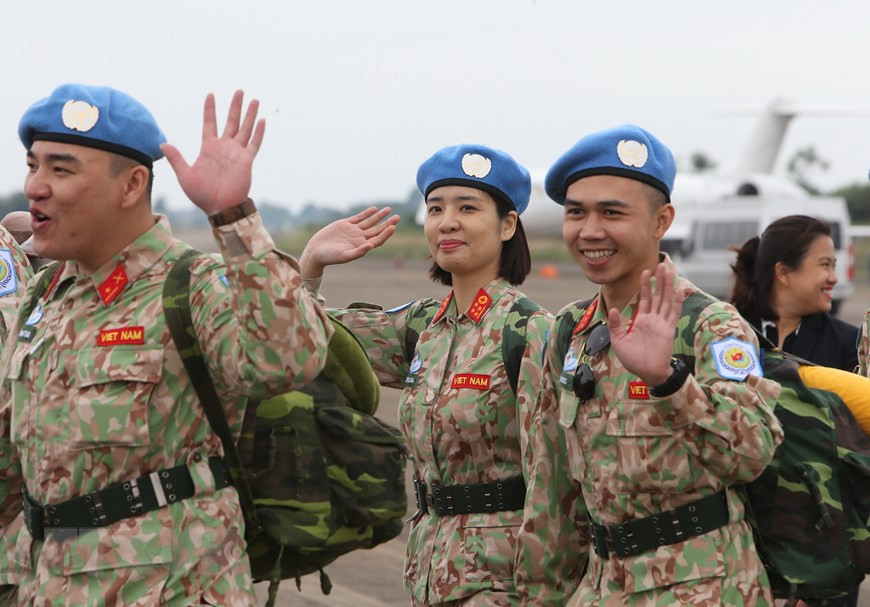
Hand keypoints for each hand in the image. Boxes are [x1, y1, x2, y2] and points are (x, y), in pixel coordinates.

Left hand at [161, 90, 264, 214]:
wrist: (219, 208)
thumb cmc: (202, 194)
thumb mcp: (185, 175)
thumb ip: (176, 158)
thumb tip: (162, 144)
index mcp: (209, 148)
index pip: (210, 123)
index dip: (210, 109)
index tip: (211, 95)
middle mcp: (224, 147)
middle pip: (231, 121)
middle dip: (235, 106)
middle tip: (239, 91)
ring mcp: (236, 153)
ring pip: (244, 129)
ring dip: (249, 115)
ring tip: (254, 100)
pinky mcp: (246, 161)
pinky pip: (254, 144)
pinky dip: (258, 133)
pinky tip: (261, 121)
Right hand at [299, 206, 399, 277]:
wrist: (316, 251)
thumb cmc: (330, 257)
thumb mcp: (344, 256)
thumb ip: (358, 252)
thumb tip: (371, 245)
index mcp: (361, 246)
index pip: (378, 239)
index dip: (386, 233)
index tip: (393, 227)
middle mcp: (359, 238)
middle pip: (377, 230)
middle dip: (387, 223)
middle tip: (398, 217)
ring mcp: (353, 230)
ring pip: (369, 222)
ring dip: (379, 216)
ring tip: (389, 210)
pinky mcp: (345, 224)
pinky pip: (359, 217)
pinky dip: (366, 213)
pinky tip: (374, 209)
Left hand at [608, 263, 684, 385]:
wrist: (646, 373)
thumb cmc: (634, 360)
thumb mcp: (618, 340)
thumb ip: (616, 325)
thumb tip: (614, 309)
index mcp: (642, 321)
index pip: (645, 299)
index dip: (645, 286)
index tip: (645, 272)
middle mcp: (653, 320)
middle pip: (658, 296)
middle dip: (659, 281)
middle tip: (661, 264)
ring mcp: (662, 324)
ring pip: (666, 300)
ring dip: (668, 286)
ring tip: (670, 271)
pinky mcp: (668, 330)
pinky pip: (673, 313)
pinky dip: (676, 301)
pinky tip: (678, 289)